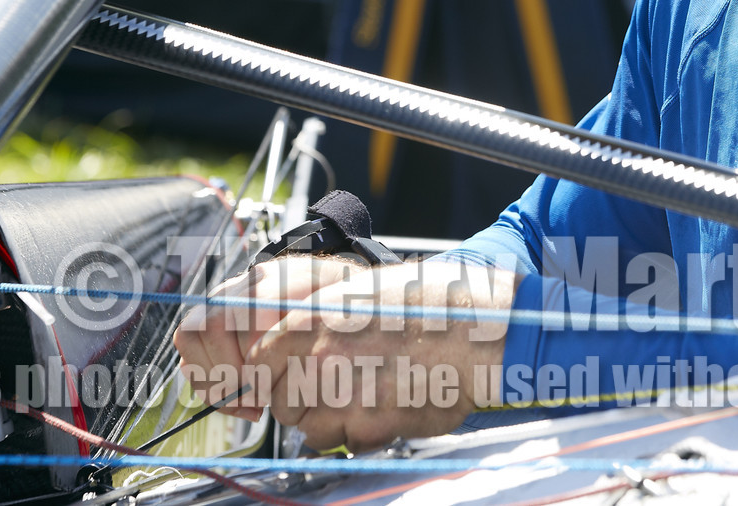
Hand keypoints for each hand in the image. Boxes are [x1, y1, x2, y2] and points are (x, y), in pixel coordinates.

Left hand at [173, 256, 515, 451]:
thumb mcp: (360, 291)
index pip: (261, 363)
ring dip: (327, 422)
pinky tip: (381, 410)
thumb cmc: (425, 305)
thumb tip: (287, 341)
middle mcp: (320, 361)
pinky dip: (357, 436)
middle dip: (300, 401)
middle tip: (332, 388)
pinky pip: (346, 444)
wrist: (477, 331)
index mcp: (311, 322)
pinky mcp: (371, 428)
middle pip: (282, 403)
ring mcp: (344, 398)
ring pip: (309, 431)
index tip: (287, 376)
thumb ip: (317, 318)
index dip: (273, 373)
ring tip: (359, 400)